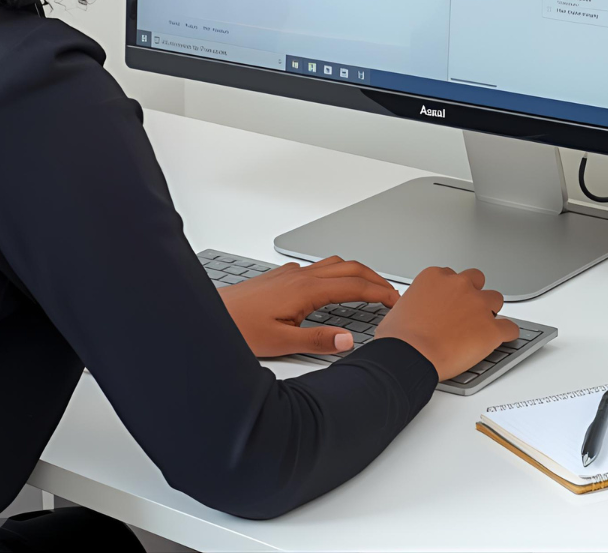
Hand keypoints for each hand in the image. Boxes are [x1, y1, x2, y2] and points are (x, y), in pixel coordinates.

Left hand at [219, 256, 399, 357]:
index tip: (396, 300)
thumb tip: (348, 340)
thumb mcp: (282, 343)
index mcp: (306, 290)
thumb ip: (318, 340)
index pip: (354, 286)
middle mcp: (300, 275)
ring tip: (369, 286)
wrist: (211, 315)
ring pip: (334, 263)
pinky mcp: (281, 275)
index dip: (379, 292)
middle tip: (392, 293)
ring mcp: (291, 272)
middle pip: (349, 267)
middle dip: (374, 278)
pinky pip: (317, 266)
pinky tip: (331, 287)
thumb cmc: (239, 328)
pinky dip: (336, 272)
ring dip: (356, 272)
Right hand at [375, 266, 518, 380]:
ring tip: (482, 326)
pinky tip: (501, 339)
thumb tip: (418, 312)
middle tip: (466, 311)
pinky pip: (510, 327)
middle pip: (476, 280)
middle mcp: (459, 285)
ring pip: (496, 299)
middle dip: (473, 293)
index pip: (451, 276)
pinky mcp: (491, 329)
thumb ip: (416, 302)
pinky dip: (507, 333)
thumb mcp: (400, 307)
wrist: (409, 356)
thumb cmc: (400, 337)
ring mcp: (478, 306)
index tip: (449, 302)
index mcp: (435, 277)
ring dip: (490, 311)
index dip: (451, 291)